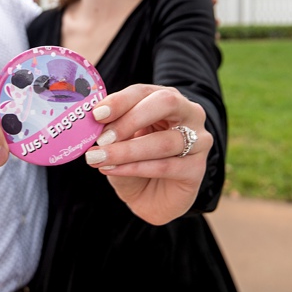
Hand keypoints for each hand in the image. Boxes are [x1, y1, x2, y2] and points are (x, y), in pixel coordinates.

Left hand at [83, 84, 210, 225]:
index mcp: (166, 100)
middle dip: (130, 119)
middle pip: (166, 103)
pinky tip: (113, 170)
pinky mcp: (197, 169)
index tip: (96, 115)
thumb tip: (93, 125)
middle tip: (103, 138)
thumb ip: (111, 132)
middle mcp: (189, 114)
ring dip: (127, 150)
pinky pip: (166, 166)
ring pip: (164, 141)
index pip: (144, 91)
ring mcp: (198, 141)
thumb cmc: (135, 163)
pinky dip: (135, 168)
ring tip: (99, 158)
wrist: (152, 199)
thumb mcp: (119, 143)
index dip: (120, 101)